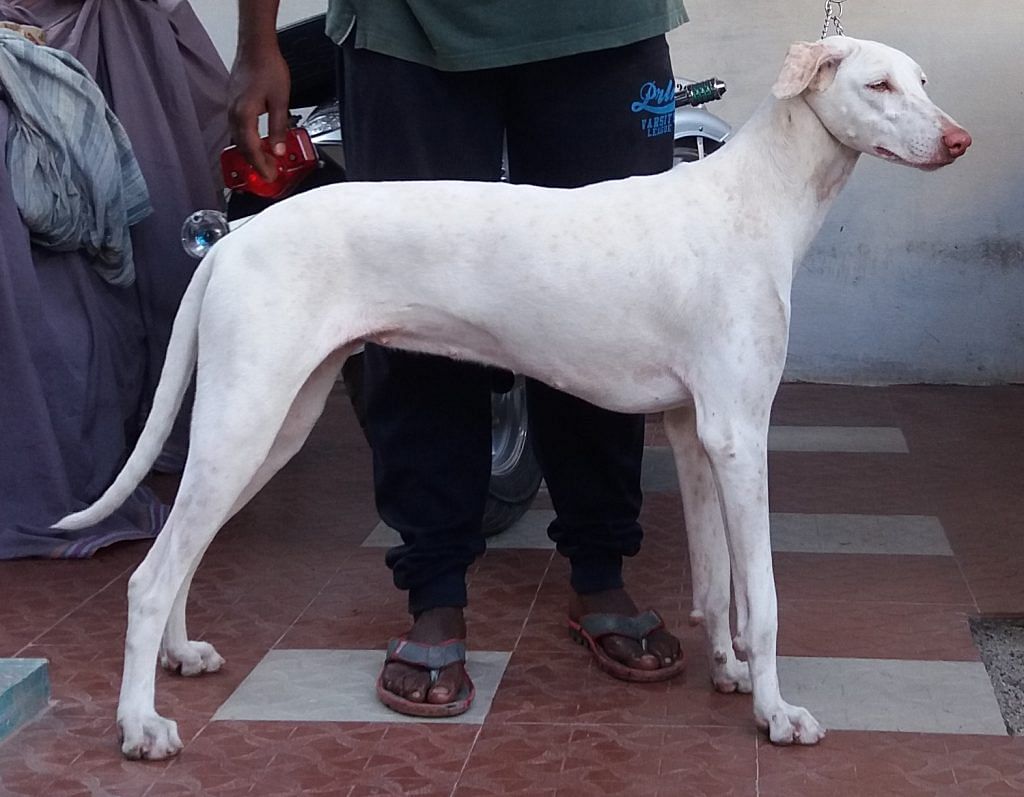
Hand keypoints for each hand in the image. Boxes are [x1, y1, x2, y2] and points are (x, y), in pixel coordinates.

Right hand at [228, 49, 290, 181]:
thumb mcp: (280, 101)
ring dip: (251, 152)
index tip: (269, 176)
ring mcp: (231, 107)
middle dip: (255, 163)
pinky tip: (258, 142)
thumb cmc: (268, 67)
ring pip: (239, 138)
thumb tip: (278, 150)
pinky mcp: (233, 102)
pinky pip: (238, 128)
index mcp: (244, 115)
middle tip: (269, 173)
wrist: (256, 46)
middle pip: (242, 147)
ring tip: (265, 160)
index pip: (251, 149)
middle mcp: (233, 113)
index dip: (260, 165)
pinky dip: (247, 140)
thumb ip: (278, 128)